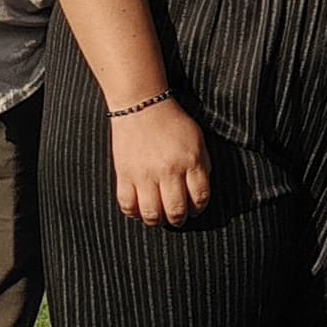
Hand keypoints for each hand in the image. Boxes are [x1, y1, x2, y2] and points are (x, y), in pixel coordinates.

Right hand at [109, 100, 211, 225]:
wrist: (142, 105)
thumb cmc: (173, 123)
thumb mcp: (198, 140)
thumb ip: (202, 166)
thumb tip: (199, 194)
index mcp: (191, 161)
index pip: (200, 198)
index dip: (199, 209)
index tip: (194, 209)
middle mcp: (168, 170)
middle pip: (176, 211)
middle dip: (179, 219)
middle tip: (177, 217)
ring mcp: (145, 174)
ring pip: (151, 214)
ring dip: (156, 221)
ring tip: (158, 217)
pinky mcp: (124, 174)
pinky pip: (127, 205)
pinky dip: (133, 214)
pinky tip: (139, 210)